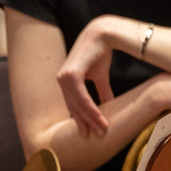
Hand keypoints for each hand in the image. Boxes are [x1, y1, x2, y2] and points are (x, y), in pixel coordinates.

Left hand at [56, 15, 121, 138]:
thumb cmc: (101, 52)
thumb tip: (108, 105)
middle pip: (74, 107)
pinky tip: (99, 118)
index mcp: (65, 81)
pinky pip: (81, 97)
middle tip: (96, 136)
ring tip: (102, 129)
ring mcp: (64, 77)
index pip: (73, 105)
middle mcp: (61, 79)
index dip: (82, 119)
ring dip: (91, 118)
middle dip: (85, 123)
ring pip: (78, 104)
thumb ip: (102, 92)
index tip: (90, 132)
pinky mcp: (71, 74)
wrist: (104, 34)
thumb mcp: (101, 77)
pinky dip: (91, 108)